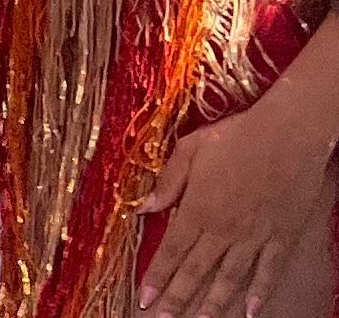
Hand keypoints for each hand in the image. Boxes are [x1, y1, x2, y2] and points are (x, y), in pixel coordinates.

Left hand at [139, 94, 338, 315]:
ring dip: (214, 303)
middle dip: (178, 298)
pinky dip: (259, 292)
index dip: (157, 277)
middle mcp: (224, 229)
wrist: (290, 133)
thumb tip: (143, 208)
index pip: (170, 251)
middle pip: (196, 271)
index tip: (144, 298)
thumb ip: (167, 182)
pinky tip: (249, 311)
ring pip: (230, 277)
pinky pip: (269, 270)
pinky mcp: (282, 236)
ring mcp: (255, 235)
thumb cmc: (237, 136)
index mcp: (198, 208)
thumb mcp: (190, 149)